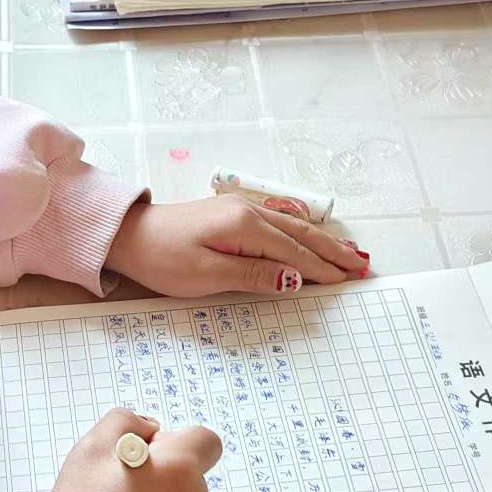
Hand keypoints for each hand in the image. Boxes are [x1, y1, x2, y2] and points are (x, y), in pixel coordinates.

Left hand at [104, 197, 368, 297]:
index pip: (294, 253)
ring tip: (349, 254)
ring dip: (322, 242)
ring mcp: (241, 209)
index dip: (322, 269)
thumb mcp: (206, 274)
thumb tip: (295, 280)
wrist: (128, 235)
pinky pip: (279, 224)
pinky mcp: (232, 214)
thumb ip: (254, 276)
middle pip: (301, 235)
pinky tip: (311, 236)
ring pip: (293, 227)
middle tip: (363, 267)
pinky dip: (301, 234)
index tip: (348, 282)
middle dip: (333, 252)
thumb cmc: (162, 258)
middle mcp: (249, 212)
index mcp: (245, 226)